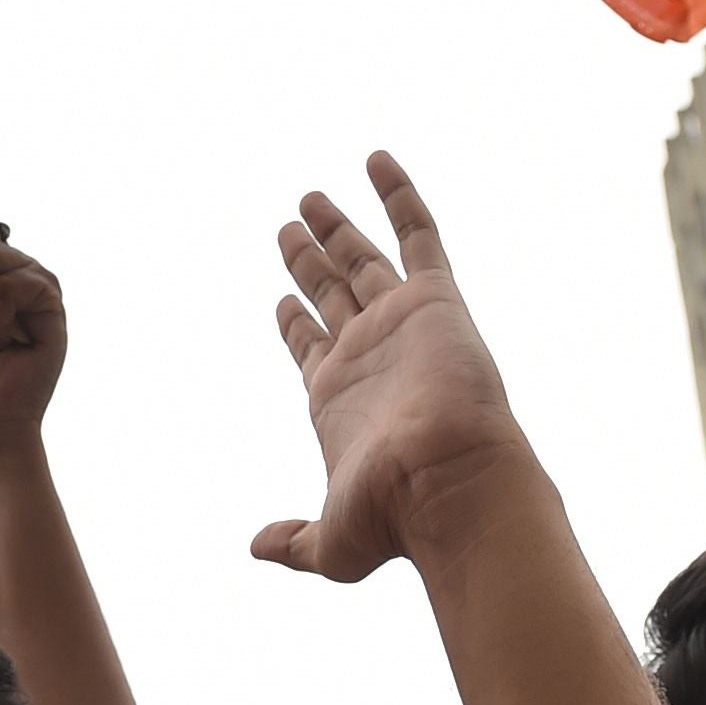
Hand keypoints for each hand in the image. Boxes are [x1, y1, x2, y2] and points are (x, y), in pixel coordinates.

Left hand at [252, 155, 531, 583]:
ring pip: (362, 258)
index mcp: (339, 399)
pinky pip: (417, 231)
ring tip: (304, 198)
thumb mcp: (332, 540)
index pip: (313, 347)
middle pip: (333, 293)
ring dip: (335, 227)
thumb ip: (295, 541)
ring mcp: (401, 323)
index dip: (296, 323)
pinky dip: (397, 193)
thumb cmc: (396, 514)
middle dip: (309, 261)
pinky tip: (374, 158)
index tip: (281, 300)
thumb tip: (258, 546)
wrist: (447, 480)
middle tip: (286, 225)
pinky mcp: (435, 299)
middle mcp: (370, 354)